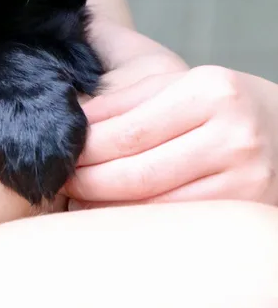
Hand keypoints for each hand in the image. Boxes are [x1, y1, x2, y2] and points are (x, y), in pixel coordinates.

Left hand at [65, 65, 277, 206]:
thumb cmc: (225, 103)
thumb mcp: (183, 84)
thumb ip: (130, 99)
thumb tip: (77, 119)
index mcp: (211, 91)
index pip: (132, 128)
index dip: (89, 145)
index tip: (62, 149)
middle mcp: (232, 136)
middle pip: (140, 171)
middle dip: (90, 179)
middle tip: (63, 177)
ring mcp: (244, 180)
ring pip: (156, 205)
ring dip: (108, 205)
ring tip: (80, 196)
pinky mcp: (246, 211)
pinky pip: (177, 223)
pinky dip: (139, 220)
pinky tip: (116, 211)